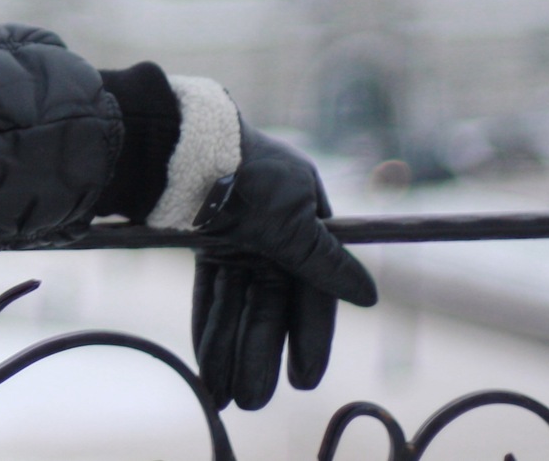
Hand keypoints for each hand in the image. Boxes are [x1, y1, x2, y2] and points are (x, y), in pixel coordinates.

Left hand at [189, 122, 376, 410]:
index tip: (304, 379)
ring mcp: (237, 235)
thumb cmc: (248, 178)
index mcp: (305, 219)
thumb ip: (325, 262)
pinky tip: (206, 364)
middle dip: (261, 354)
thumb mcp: (293, 224)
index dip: (309, 337)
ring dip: (231, 348)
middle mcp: (274, 231)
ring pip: (237, 304)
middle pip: (270, 305)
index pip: (313, 291)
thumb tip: (368, 296)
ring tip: (225, 394)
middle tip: (254, 400)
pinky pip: (210, 290)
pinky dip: (209, 325)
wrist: (180, 148)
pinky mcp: (202, 238)